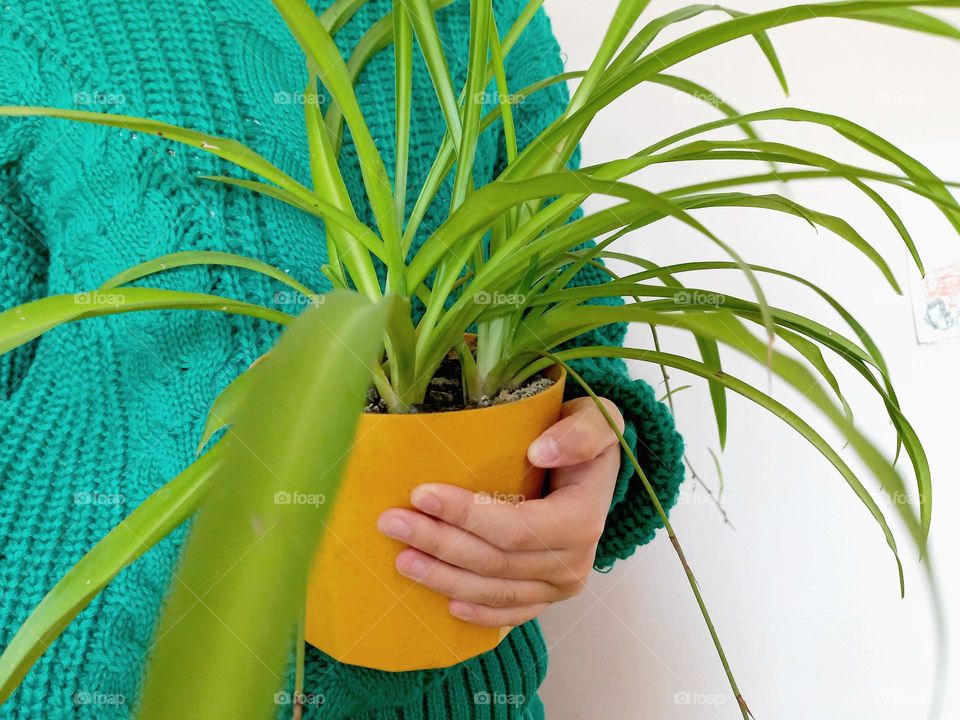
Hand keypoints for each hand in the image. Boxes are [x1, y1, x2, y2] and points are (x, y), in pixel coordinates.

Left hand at [377, 397, 623, 627]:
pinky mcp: (546, 596)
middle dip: (439, 543)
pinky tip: (446, 603)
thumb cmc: (586, 439)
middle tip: (391, 522)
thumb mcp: (596, 419)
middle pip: (495, 562)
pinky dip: (478, 611)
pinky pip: (510, 613)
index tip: (421, 493)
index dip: (466, 515)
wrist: (599, 469)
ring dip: (444, 578)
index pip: (515, 528)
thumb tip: (541, 452)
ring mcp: (560, 586)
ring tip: (401, 558)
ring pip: (494, 590)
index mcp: (582, 520)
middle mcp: (574, 562)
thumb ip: (579, 433)